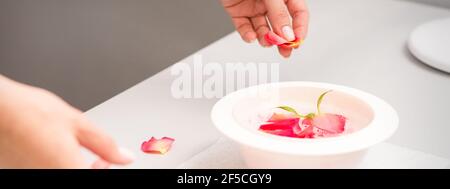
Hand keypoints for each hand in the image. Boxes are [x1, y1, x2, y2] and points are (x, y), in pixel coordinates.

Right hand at [0, 75, 133, 167]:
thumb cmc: (30, 113)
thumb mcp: (78, 123)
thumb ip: (106, 145)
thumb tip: (124, 156)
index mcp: (69, 170)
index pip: (98, 178)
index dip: (106, 170)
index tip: (108, 162)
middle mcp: (49, 177)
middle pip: (80, 177)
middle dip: (93, 170)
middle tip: (97, 158)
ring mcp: (35, 176)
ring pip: (64, 174)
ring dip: (73, 166)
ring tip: (69, 149)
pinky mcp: (22, 173)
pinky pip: (47, 171)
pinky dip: (55, 164)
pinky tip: (52, 151)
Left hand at [221, 0, 308, 57]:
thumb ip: (279, 13)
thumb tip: (287, 34)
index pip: (298, 13)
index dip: (300, 28)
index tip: (297, 41)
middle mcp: (271, 2)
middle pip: (281, 25)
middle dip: (283, 40)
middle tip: (285, 52)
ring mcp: (255, 7)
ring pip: (263, 29)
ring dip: (265, 38)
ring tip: (265, 41)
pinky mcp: (239, 12)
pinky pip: (244, 27)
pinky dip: (247, 34)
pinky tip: (250, 36)